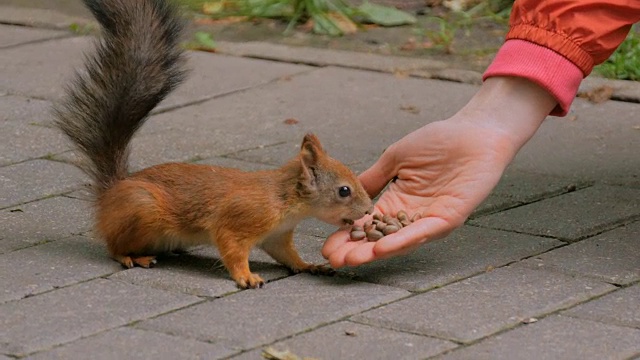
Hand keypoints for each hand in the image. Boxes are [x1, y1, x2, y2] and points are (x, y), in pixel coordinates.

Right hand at [322, 77, 557, 266]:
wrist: (474, 131)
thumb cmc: (438, 141)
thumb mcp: (394, 158)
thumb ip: (373, 178)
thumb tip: (346, 192)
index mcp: (396, 201)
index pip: (367, 225)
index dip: (347, 236)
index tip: (326, 246)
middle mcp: (411, 215)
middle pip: (379, 238)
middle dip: (355, 250)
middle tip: (333, 260)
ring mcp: (430, 219)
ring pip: (398, 241)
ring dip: (374, 252)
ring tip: (351, 259)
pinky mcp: (449, 217)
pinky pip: (422, 232)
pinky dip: (402, 241)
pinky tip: (381, 248)